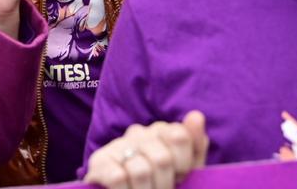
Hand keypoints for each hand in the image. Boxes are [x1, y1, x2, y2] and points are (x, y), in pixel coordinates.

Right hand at [85, 111, 208, 188]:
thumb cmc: (160, 184)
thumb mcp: (185, 171)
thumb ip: (194, 144)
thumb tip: (196, 115)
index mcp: (161, 131)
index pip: (180, 136)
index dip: (183, 165)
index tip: (179, 177)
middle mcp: (138, 132)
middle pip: (162, 159)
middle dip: (164, 184)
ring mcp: (117, 145)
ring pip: (141, 171)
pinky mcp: (99, 161)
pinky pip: (118, 177)